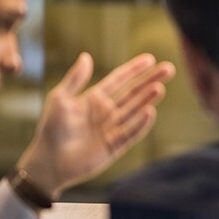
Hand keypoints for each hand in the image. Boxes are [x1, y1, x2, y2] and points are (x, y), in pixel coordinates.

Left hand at [16, 52, 175, 198]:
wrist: (48, 162)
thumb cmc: (51, 129)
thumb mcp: (60, 99)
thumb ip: (75, 79)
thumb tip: (87, 56)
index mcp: (95, 99)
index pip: (119, 80)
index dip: (134, 69)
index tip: (150, 59)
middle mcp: (108, 112)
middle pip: (134, 92)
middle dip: (150, 80)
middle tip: (169, 68)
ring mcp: (113, 128)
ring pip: (135, 110)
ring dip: (147, 99)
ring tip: (160, 88)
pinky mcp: (116, 145)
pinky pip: (132, 132)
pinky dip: (141, 123)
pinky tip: (150, 111)